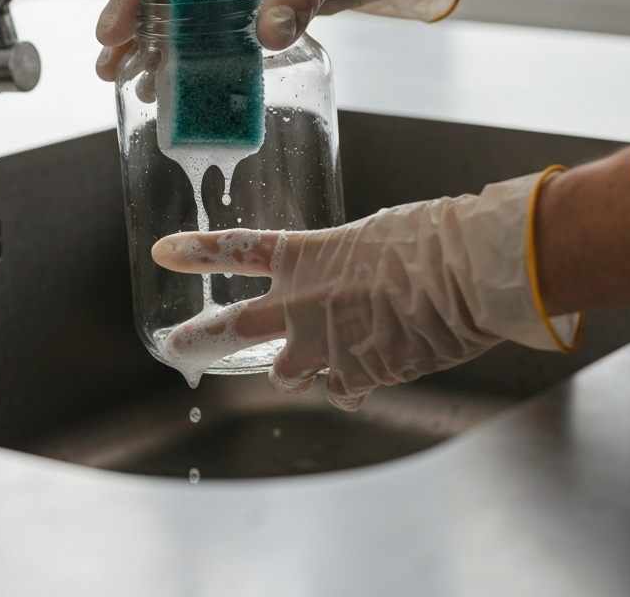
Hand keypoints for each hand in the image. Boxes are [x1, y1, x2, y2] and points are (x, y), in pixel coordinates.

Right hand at [95, 0, 462, 79]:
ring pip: (175, 12)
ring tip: (128, 82)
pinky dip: (186, 55)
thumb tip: (268, 34)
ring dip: (152, 46)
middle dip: (131, 28)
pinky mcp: (240, 5)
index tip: (112, 29)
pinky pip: (203, 31)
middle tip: (108, 67)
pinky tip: (170, 84)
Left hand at [152, 173, 581, 409]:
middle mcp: (303, 303)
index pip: (239, 249)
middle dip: (197, 340)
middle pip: (232, 327)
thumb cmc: (432, 239)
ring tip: (311, 366)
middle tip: (174, 348)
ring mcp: (325, 344)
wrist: (466, 273)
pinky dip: (351, 386)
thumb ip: (346, 263)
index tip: (164, 252)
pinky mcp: (356, 376)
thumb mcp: (375, 236)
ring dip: (294, 371)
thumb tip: (351, 283)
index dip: (197, 251)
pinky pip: (340, 392)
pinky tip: (373, 373)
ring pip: (285, 374)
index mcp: (307, 255)